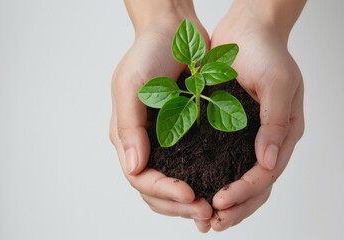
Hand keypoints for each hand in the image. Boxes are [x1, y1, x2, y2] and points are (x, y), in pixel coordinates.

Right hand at [109, 4, 213, 231]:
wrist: (174, 32)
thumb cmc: (148, 53)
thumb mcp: (131, 85)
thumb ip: (129, 127)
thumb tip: (134, 167)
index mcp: (127, 136)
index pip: (140, 178)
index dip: (163, 191)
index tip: (190, 194)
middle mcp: (145, 144)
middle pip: (155, 190)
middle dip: (178, 205)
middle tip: (205, 211)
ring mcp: (166, 142)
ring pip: (172, 185)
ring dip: (189, 202)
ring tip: (212, 209)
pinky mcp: (186, 135)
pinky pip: (191, 167)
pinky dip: (201, 182)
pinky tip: (217, 190)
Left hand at [208, 2, 304, 230]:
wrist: (250, 28)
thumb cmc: (267, 51)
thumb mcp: (277, 82)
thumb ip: (276, 122)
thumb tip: (269, 162)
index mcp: (285, 132)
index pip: (267, 173)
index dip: (246, 191)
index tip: (221, 201)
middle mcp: (269, 139)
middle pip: (257, 185)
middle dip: (236, 206)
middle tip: (212, 223)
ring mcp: (250, 136)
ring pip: (241, 178)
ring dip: (227, 200)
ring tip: (205, 218)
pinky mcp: (231, 128)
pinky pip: (225, 161)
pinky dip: (214, 178)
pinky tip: (198, 188)